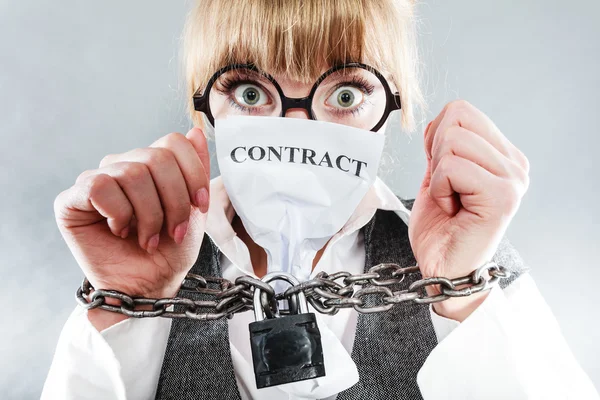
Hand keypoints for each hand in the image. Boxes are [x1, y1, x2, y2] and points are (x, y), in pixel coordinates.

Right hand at [54, 128, 209, 328]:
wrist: (148, 287)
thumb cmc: (169, 251)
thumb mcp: (194, 209)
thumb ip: (195, 169)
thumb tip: (196, 131)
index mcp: (149, 165)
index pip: (173, 141)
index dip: (192, 173)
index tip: (200, 206)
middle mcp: (121, 167)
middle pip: (156, 157)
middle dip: (174, 201)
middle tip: (173, 232)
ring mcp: (95, 181)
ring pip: (131, 173)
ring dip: (149, 215)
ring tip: (149, 238)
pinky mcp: (71, 200)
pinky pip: (99, 186)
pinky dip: (119, 213)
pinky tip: (120, 231)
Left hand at [408, 100, 529, 321]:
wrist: (444, 270)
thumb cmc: (440, 229)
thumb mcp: (437, 176)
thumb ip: (443, 147)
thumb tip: (440, 120)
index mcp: (502, 156)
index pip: (460, 110)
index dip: (436, 137)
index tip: (441, 173)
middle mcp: (514, 165)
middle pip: (457, 117)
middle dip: (436, 154)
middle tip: (446, 189)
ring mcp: (512, 180)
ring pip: (452, 142)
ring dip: (438, 176)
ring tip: (451, 201)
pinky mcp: (502, 197)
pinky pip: (452, 168)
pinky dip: (440, 189)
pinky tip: (452, 210)